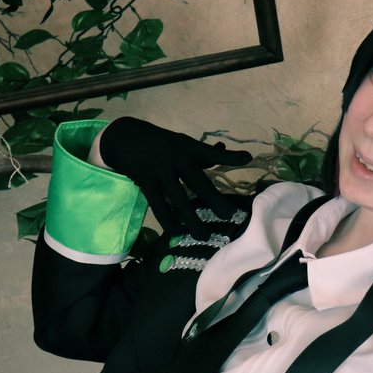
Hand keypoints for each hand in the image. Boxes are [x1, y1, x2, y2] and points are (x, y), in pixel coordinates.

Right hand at [97, 116, 251, 237]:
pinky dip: (168, 220)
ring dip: (191, 219)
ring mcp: (160, 171)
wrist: (125, 137)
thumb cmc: (161, 143)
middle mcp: (176, 159)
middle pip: (198, 182)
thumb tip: (224, 150)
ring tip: (203, 235)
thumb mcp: (182, 143)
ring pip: (178, 200)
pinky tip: (176, 232)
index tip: (247, 159)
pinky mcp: (145, 182)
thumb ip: (203, 153)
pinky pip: (158, 206)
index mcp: (188, 148)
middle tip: (229, 215)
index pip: (211, 153)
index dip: (229, 157)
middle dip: (214, 200)